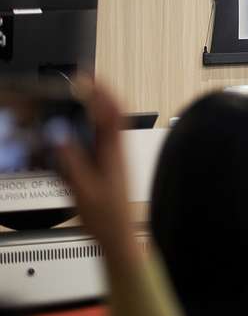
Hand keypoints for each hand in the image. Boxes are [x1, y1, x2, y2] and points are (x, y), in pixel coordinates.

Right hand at [55, 81, 139, 264]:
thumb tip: (60, 136)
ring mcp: (115, 157)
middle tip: (81, 80)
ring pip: (108, 125)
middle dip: (99, 94)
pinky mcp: (110, 165)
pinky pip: (102, 138)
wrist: (119, 237)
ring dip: (96, 108)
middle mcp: (118, 151)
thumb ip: (71, 162)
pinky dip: (93, 126)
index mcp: (114, 154)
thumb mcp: (82, 190)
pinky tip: (81, 126)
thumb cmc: (106, 218)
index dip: (103, 92)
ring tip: (80, 96)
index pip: (113, 113)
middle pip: (113, 113)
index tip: (88, 77)